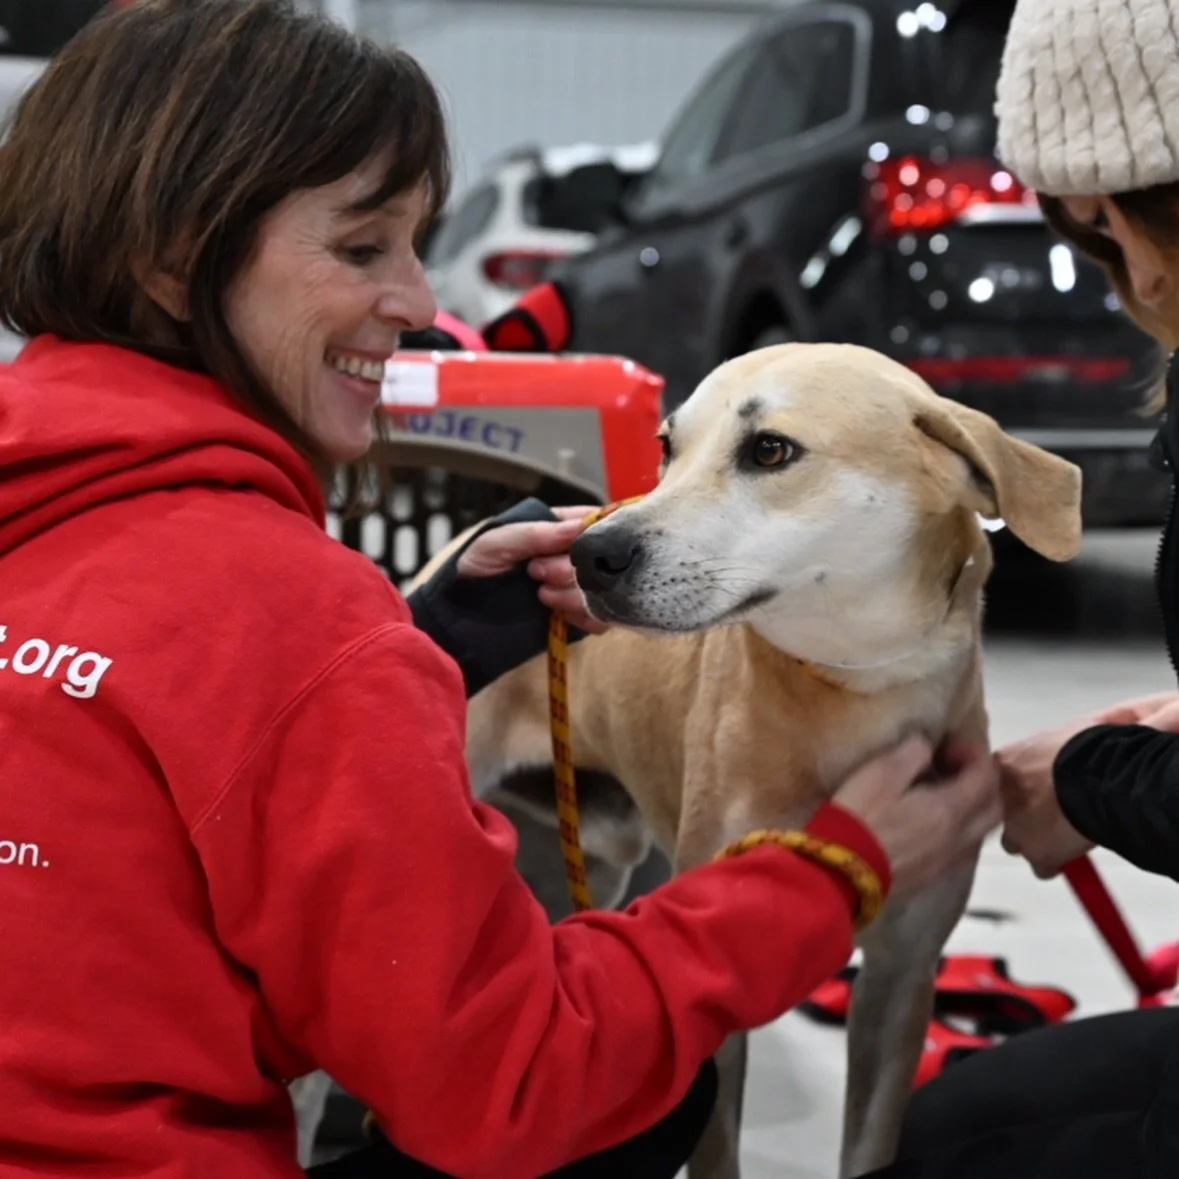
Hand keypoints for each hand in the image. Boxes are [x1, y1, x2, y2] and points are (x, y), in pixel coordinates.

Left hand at [456, 506, 607, 633]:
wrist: (463, 613)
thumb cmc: (477, 566)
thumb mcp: (497, 541)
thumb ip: (536, 534)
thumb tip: (580, 527)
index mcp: (562, 525)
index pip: (601, 522)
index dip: (596, 537)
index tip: (571, 549)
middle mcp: (578, 554)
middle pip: (604, 560)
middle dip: (570, 570)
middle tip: (537, 573)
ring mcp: (582, 586)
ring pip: (605, 590)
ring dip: (573, 596)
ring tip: (541, 595)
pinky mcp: (581, 614)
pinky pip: (602, 618)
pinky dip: (583, 618)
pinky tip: (558, 615)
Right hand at [833, 736, 1000, 897]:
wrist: (841, 872)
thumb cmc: (861, 816)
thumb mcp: (882, 771)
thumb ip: (913, 752)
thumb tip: (927, 747)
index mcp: (951, 808)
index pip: (986, 777)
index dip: (973, 753)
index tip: (948, 744)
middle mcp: (959, 837)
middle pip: (995, 807)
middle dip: (984, 781)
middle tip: (956, 767)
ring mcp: (948, 860)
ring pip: (982, 831)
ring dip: (975, 807)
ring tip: (947, 793)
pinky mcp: (934, 875)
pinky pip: (964, 848)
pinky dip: (961, 828)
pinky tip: (934, 821)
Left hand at [995, 692, 1178, 878]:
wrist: (1098, 774)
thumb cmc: (1083, 749)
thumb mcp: (1054, 737)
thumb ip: (1039, 751)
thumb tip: (1052, 747)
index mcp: (1000, 765)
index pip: (993, 783)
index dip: (1013, 790)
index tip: (1028, 793)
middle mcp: (997, 798)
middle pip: (998, 814)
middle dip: (1017, 817)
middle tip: (1042, 815)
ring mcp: (1013, 828)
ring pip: (1015, 843)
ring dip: (1032, 841)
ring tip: (1057, 833)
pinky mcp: (1035, 853)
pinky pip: (1041, 866)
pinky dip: (1054, 862)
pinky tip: (1068, 852)